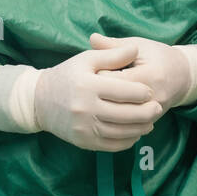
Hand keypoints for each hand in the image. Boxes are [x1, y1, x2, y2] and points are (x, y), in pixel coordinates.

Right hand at [33, 44, 163, 151]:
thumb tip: (135, 50)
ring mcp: (84, 127)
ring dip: (140, 128)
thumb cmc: (66, 75)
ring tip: (150, 121)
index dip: (141, 92)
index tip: (150, 92)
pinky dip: (127, 141)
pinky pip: (111, 145)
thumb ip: (112, 55)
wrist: (38, 101)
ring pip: (121, 132)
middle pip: (125, 114)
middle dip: (146, 112)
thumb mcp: (86, 59)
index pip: (123, 91)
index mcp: (88, 85)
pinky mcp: (83, 141)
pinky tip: (134, 133)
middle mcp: (85, 108)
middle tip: (158, 108)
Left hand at [90, 33, 191, 112]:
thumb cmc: (157, 56)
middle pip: (114, 100)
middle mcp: (152, 98)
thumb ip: (114, 45)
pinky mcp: (150, 121)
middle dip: (100, 92)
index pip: (113, 80)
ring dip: (108, 105)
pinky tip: (110, 104)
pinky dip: (117, 113)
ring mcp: (152, 113)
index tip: (92, 69)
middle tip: (94, 85)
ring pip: (120, 115)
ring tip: (102, 94)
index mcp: (149, 76)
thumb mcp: (138, 45)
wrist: (182, 76)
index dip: (98, 74)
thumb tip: (92, 37)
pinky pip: (127, 122)